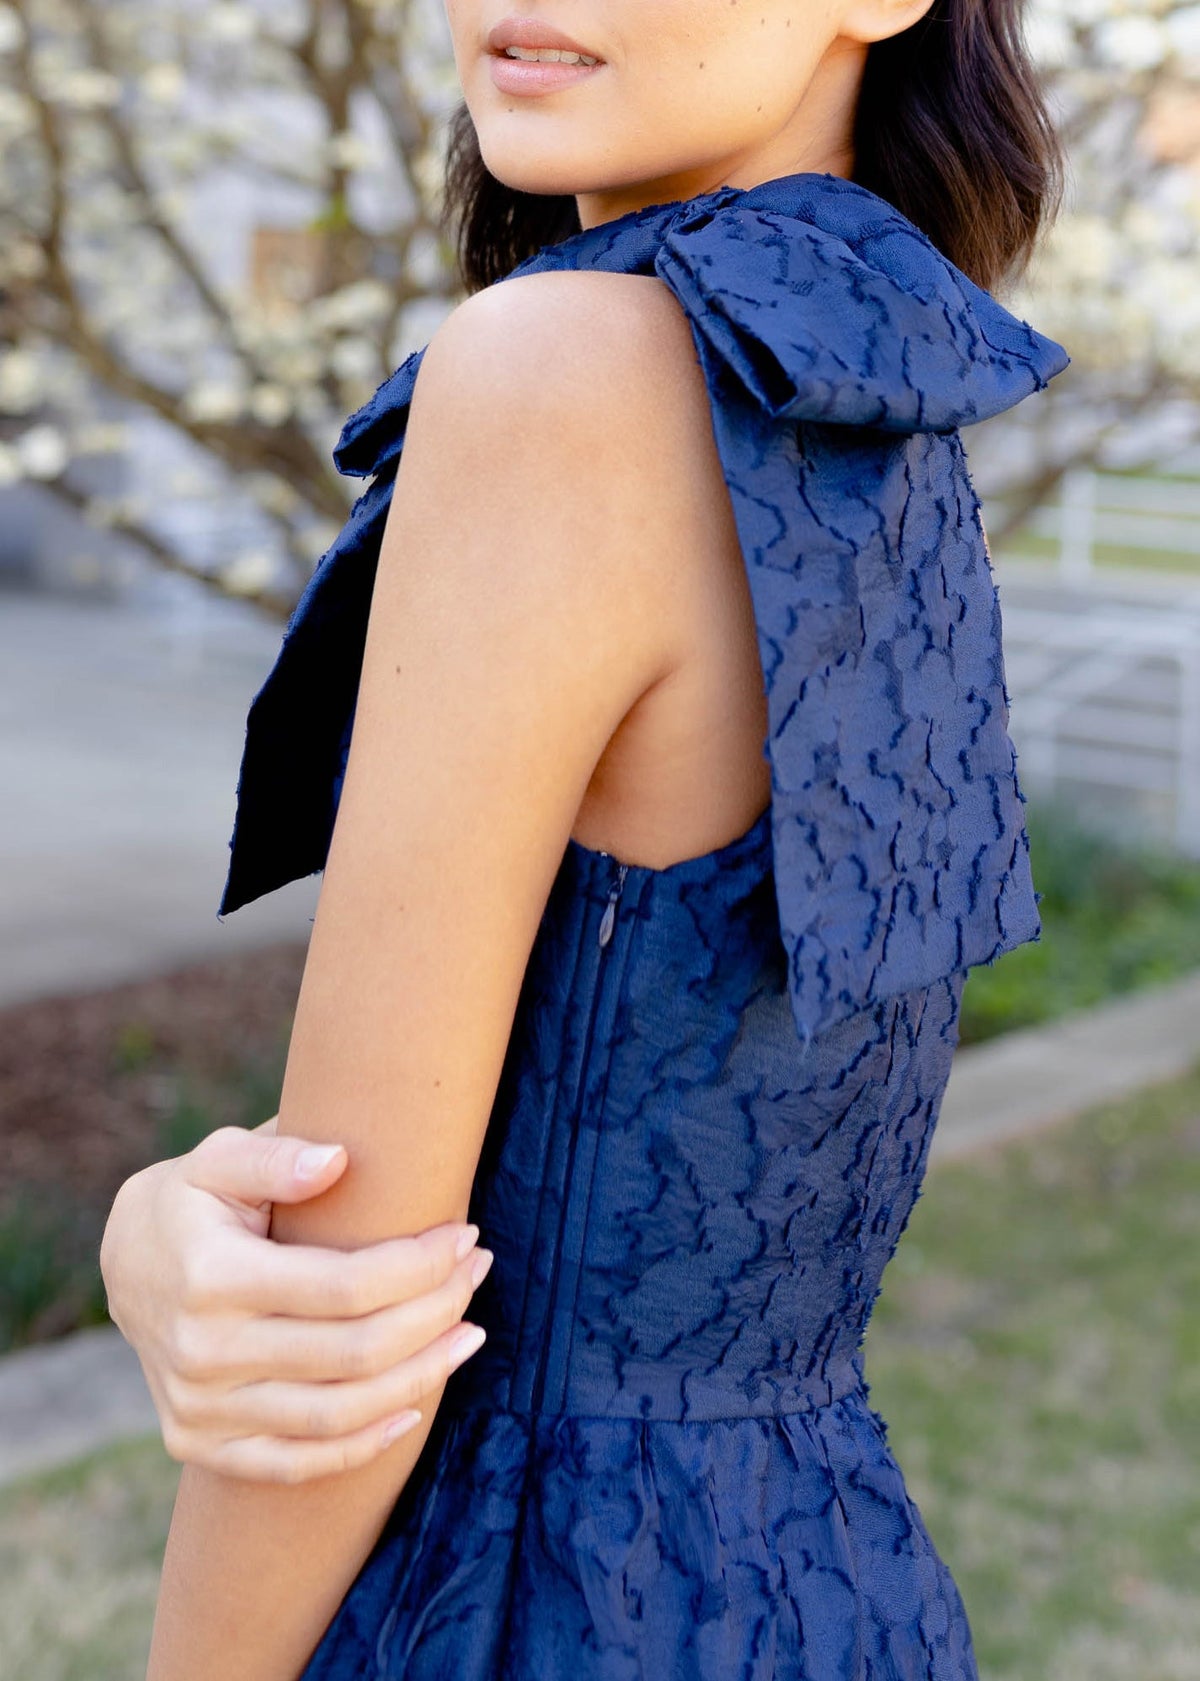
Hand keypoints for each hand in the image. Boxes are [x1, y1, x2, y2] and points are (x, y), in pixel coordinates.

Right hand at [99, 1117, 492, 1482]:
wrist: (124, 1264)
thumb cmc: (193, 1198)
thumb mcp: (219, 1157)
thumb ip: (275, 1156)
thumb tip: (336, 1161)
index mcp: (211, 1276)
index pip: (344, 1286)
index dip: (418, 1266)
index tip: (464, 1234)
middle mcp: (202, 1352)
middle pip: (353, 1352)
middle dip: (435, 1311)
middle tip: (479, 1271)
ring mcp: (199, 1408)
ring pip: (337, 1415)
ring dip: (420, 1377)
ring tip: (470, 1334)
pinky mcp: (198, 1444)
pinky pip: (296, 1464)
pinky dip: (363, 1446)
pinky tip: (416, 1409)